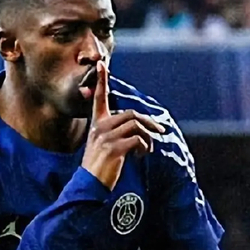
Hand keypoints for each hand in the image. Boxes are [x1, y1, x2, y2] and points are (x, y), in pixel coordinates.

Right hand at [81, 61, 164, 189]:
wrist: (89, 185)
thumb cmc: (99, 167)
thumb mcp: (102, 146)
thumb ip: (114, 133)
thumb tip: (137, 129)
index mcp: (97, 124)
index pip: (99, 98)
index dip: (102, 81)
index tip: (102, 64)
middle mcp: (100, 127)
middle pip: (131, 115)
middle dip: (148, 123)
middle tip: (159, 132)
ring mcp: (106, 137)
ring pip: (136, 126)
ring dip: (148, 138)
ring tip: (146, 150)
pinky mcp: (114, 148)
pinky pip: (138, 140)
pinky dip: (144, 147)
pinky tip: (141, 156)